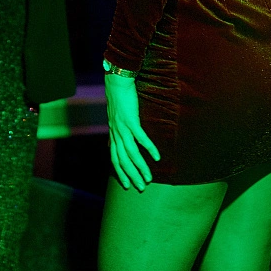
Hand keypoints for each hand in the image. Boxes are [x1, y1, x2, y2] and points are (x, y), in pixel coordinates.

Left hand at [105, 72, 159, 191]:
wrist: (116, 82)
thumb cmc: (118, 99)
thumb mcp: (115, 118)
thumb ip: (118, 131)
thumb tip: (118, 141)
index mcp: (113, 134)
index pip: (114, 159)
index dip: (120, 172)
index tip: (127, 185)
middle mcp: (116, 133)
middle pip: (123, 160)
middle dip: (131, 175)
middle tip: (141, 188)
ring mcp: (123, 127)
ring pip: (131, 153)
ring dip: (140, 167)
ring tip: (148, 178)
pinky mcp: (131, 120)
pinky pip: (141, 138)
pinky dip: (149, 148)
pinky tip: (157, 156)